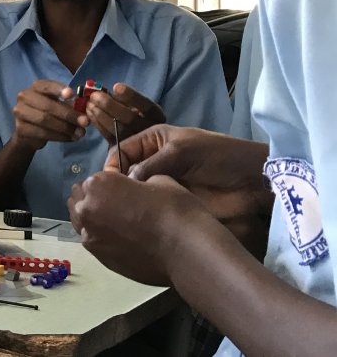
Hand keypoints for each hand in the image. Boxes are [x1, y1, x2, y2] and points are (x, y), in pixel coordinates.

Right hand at [9, 80, 87, 150]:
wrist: (29, 132)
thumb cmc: (47, 113)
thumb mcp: (59, 105)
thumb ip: (69, 105)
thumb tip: (84, 107)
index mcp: (35, 88)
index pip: (46, 86)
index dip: (58, 89)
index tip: (71, 94)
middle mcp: (24, 97)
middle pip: (47, 106)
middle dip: (68, 114)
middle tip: (85, 122)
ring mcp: (20, 113)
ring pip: (45, 120)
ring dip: (66, 128)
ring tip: (81, 133)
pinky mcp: (20, 128)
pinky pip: (42, 133)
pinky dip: (60, 136)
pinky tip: (71, 138)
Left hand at [68, 171, 214, 285]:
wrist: (187, 251)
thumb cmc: (175, 209)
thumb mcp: (158, 180)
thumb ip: (135, 181)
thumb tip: (132, 188)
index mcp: (97, 186)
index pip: (93, 180)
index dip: (110, 183)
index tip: (126, 190)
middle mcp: (86, 211)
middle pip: (80, 200)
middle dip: (95, 199)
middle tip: (121, 205)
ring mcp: (90, 238)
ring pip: (82, 223)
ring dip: (95, 219)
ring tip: (121, 223)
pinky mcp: (100, 260)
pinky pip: (95, 242)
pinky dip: (104, 238)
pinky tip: (125, 240)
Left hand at [85, 83, 165, 144]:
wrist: (139, 143)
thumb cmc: (132, 115)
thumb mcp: (134, 106)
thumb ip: (123, 99)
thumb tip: (102, 90)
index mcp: (157, 118)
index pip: (148, 107)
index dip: (132, 96)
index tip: (116, 86)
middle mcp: (151, 132)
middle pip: (131, 119)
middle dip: (110, 105)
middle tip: (94, 96)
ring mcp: (137, 144)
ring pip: (119, 130)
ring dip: (101, 115)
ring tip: (89, 105)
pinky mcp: (123, 152)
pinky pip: (109, 137)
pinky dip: (98, 124)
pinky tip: (90, 115)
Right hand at [104, 124, 272, 255]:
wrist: (251, 182)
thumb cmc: (218, 157)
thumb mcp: (181, 150)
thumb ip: (149, 164)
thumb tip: (124, 182)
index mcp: (153, 141)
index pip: (121, 151)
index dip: (112, 166)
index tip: (109, 184)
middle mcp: (153, 161)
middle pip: (124, 172)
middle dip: (117, 185)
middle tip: (112, 201)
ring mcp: (162, 183)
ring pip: (135, 192)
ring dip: (128, 200)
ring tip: (122, 212)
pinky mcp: (170, 203)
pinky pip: (149, 207)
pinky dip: (141, 212)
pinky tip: (136, 219)